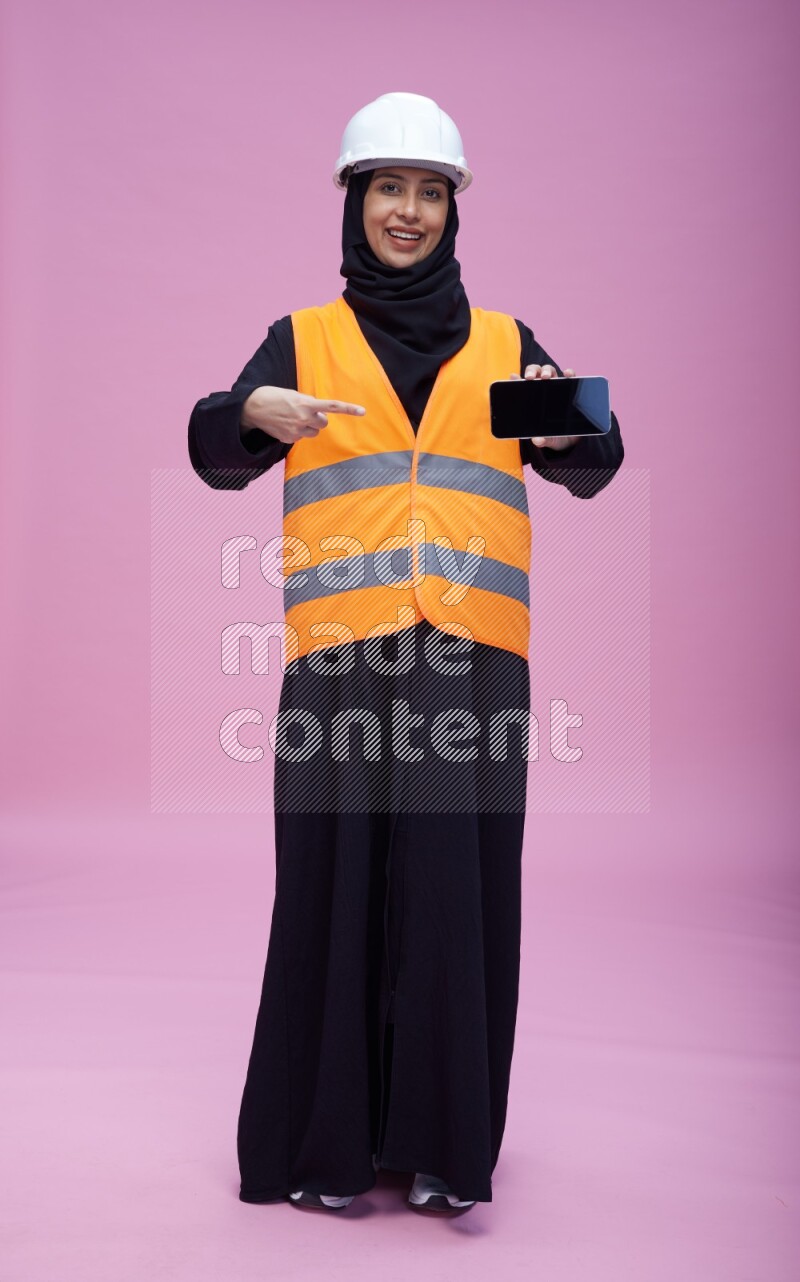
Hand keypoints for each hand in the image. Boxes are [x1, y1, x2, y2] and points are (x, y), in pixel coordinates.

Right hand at [241, 386, 365, 443]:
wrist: (252, 408)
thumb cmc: (273, 397)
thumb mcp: (293, 394)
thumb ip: (309, 403)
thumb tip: (320, 414)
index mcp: (306, 403)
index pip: (332, 406)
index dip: (349, 409)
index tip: (363, 411)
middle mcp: (303, 418)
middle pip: (324, 423)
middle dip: (319, 419)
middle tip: (307, 413)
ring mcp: (296, 431)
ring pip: (313, 432)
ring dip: (308, 426)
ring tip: (293, 418)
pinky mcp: (289, 439)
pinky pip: (301, 438)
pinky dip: (296, 432)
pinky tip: (285, 425)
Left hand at [509, 364, 580, 449]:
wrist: (571, 439)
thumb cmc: (553, 435)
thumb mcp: (546, 438)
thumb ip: (541, 439)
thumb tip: (537, 441)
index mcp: (532, 399)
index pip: (522, 385)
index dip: (516, 379)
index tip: (513, 377)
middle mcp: (543, 389)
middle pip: (535, 373)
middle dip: (532, 372)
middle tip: (530, 378)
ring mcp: (557, 387)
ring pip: (550, 371)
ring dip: (547, 370)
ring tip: (546, 377)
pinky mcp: (571, 388)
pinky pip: (570, 376)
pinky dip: (569, 372)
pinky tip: (567, 374)